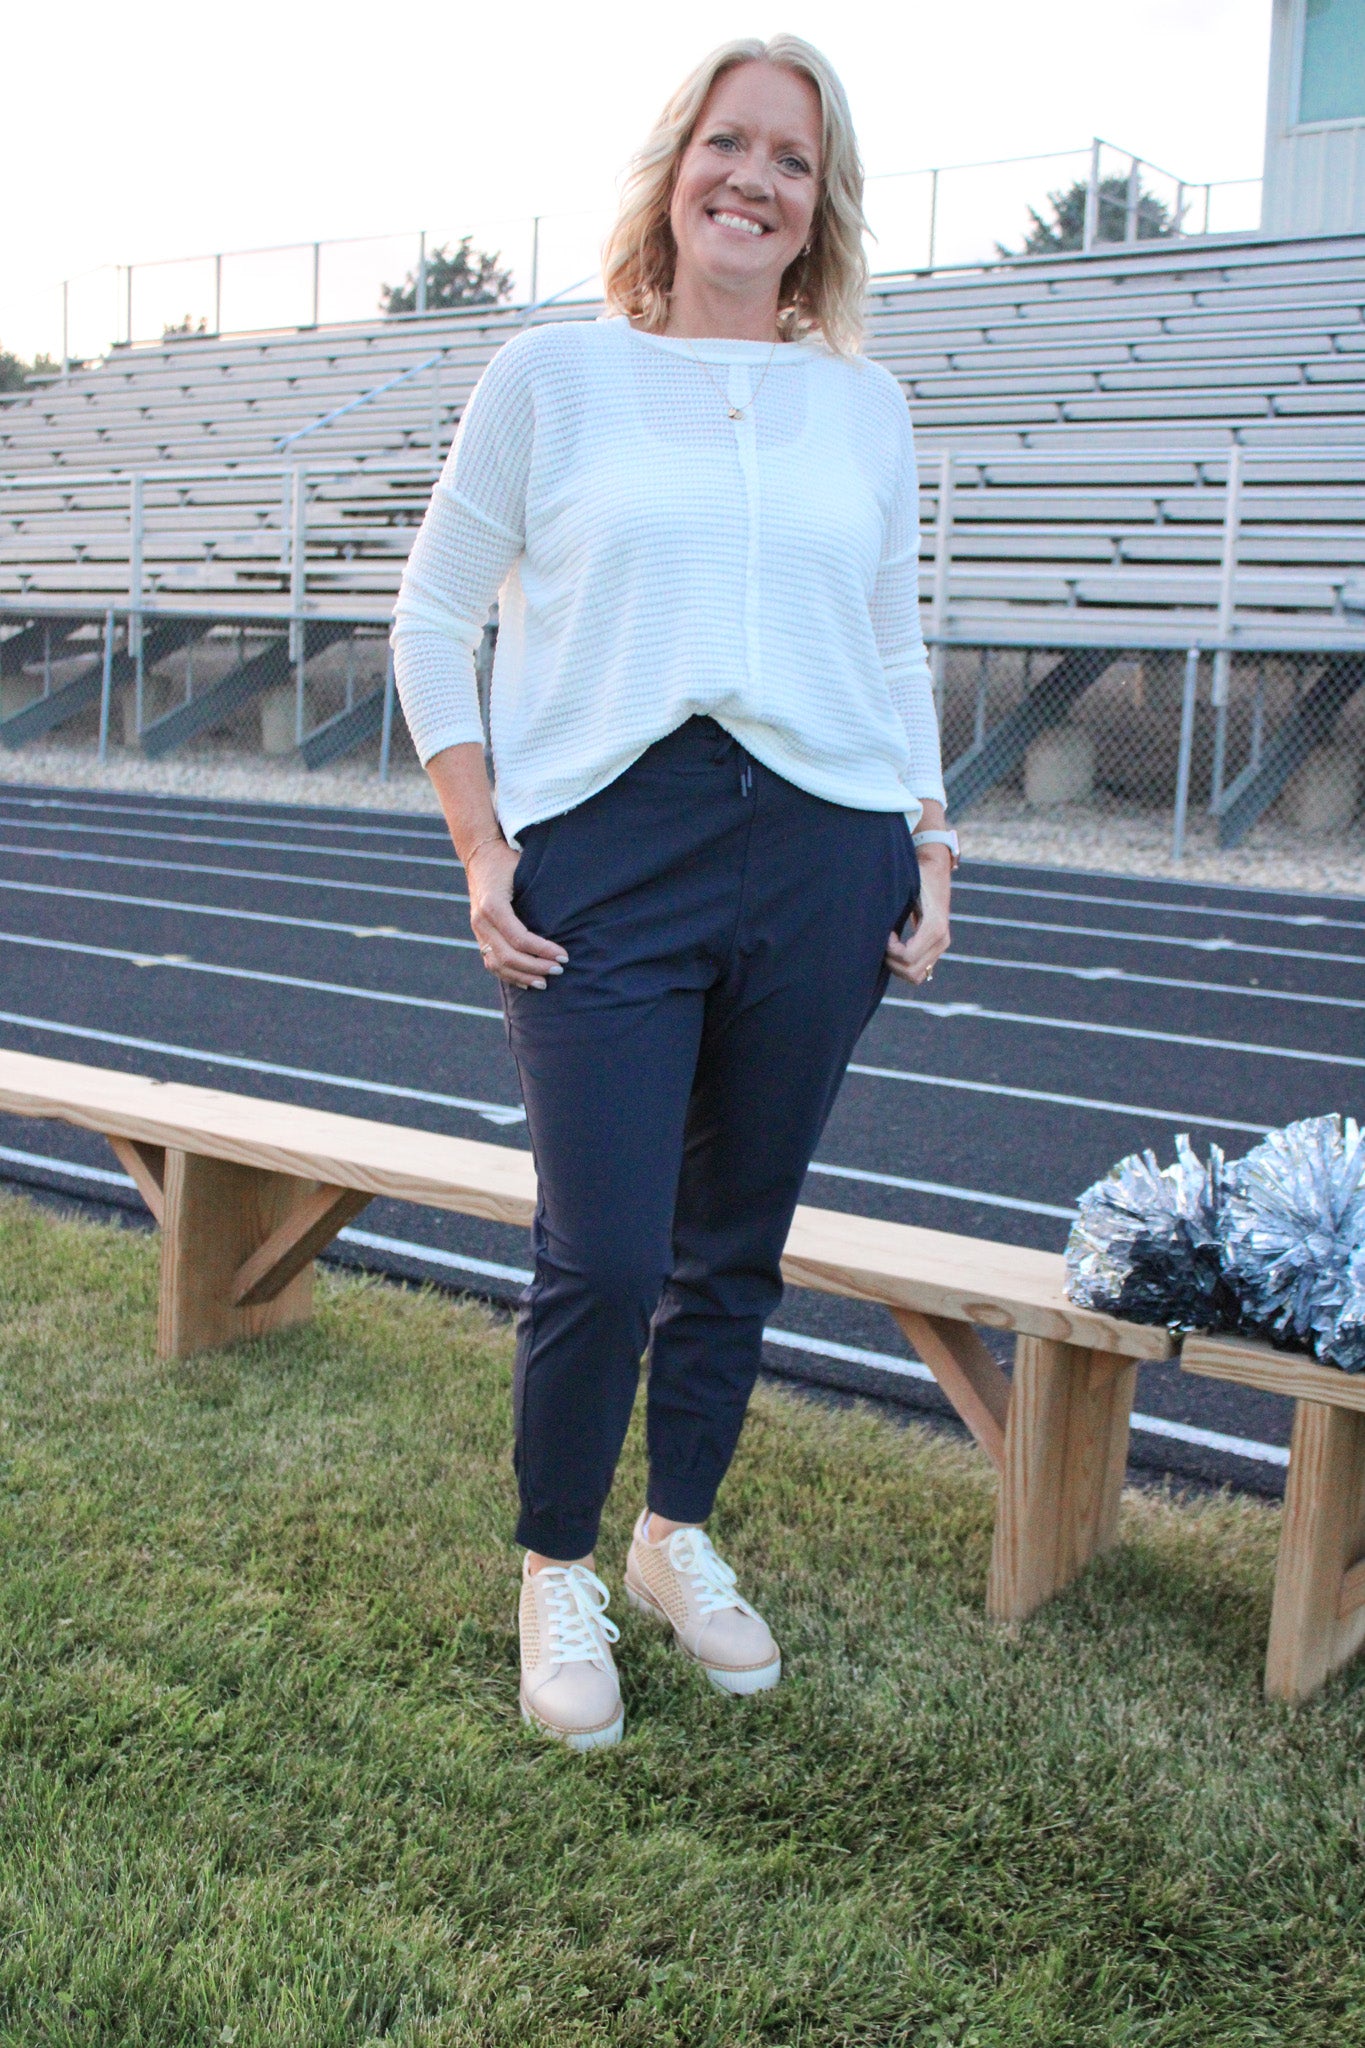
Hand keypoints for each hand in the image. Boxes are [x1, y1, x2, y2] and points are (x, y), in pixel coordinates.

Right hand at [467, 839, 568, 990]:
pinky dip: (509, 975)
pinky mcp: (479, 935)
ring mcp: (477, 930)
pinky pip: (491, 962)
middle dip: (535, 966)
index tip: (564, 956)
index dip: (542, 950)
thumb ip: (539, 892)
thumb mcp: (523, 870)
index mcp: (492, 904)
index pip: (519, 937)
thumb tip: (570, 912)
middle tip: (559, 970)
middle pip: (508, 955)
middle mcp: (481, 920)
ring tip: (545, 983)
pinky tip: (526, 981)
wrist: (480, 855)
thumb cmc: (507, 862)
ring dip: (522, 975)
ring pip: (497, 964)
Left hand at [885, 845, 950, 987]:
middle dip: (891, 961)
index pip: (908, 956)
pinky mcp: (937, 947)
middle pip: (912, 972)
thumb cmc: (916, 876)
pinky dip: (904, 966)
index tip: (885, 933)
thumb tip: (873, 923)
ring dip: (897, 967)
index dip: (889, 950)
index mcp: (935, 926)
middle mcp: (942, 939)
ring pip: (916, 976)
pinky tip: (895, 947)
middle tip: (883, 942)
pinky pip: (920, 970)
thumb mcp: (905, 886)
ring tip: (887, 946)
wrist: (935, 869)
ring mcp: (942, 945)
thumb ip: (893, 906)